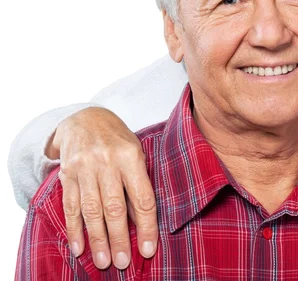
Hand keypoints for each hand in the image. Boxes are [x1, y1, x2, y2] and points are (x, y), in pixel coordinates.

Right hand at [51, 107, 157, 269]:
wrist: (85, 119)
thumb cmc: (118, 140)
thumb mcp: (136, 152)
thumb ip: (138, 182)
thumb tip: (140, 221)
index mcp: (131, 156)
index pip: (142, 197)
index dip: (145, 226)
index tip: (147, 249)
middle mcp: (107, 162)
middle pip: (114, 207)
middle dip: (119, 238)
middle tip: (122, 262)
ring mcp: (84, 168)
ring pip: (91, 210)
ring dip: (97, 238)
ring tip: (103, 261)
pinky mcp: (67, 174)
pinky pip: (70, 206)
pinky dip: (74, 229)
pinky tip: (79, 247)